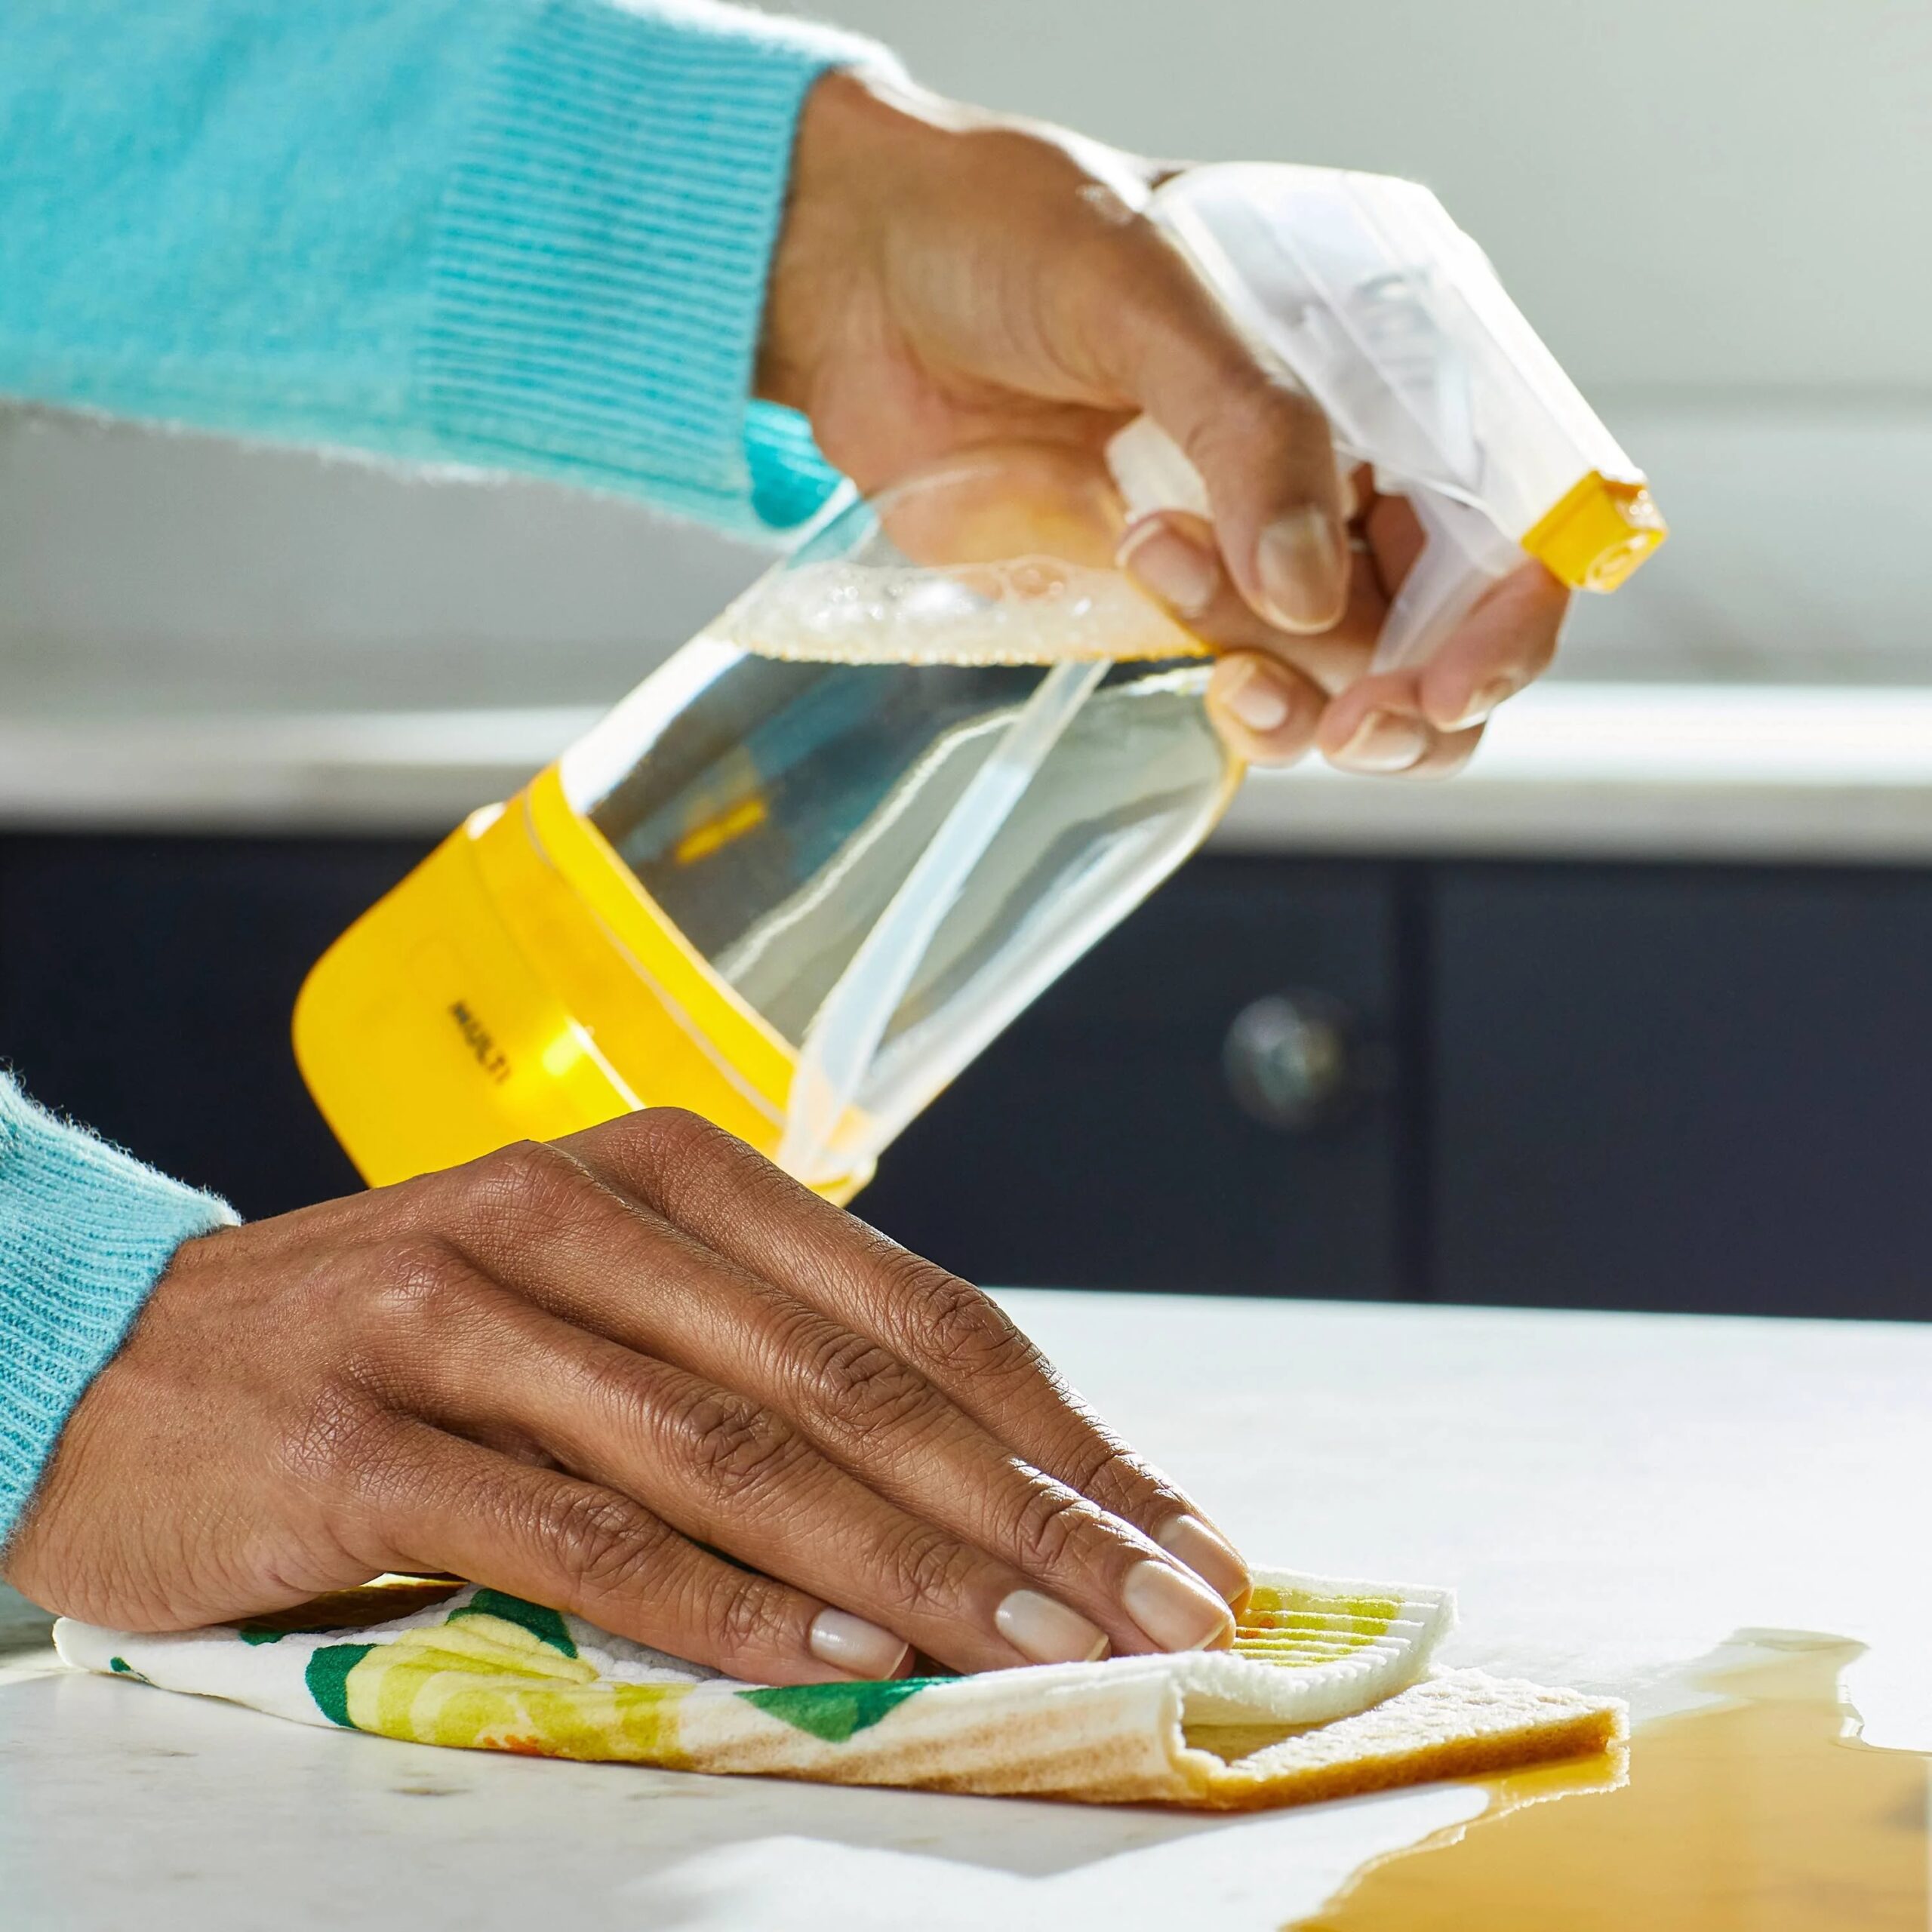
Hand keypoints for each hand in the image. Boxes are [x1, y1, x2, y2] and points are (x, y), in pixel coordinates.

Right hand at [3, 1110, 1245, 1682]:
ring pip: (730, 1450)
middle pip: (850, 1379)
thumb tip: (968, 1478)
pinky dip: (712, 1601)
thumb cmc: (400, 1338)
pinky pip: (571, 1529)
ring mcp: (458, 1314)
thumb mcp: (590, 1296)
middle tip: (1152, 1607)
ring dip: (902, 1566)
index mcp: (662, 1166)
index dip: (1056, 1426)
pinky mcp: (358, 1436)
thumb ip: (751, 1355)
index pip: (909, 1305)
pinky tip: (827, 1663)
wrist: (118, 1360)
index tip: (1166, 1525)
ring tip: (1032, 1648)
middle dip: (1024, 1509)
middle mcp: (574, 1212)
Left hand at [761, 70, 1567, 773]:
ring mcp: (1264, 544)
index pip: (1519, 509)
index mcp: (1389, 363)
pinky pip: (1257, 691)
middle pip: (1454, 631)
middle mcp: (1350, 465)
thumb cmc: (1007, 233)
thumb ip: (1251, 429)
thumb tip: (1312, 593)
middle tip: (1344, 715)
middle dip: (1413, 694)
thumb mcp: (1149, 290)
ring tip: (1166, 563)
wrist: (865, 283)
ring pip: (1358, 684)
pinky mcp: (1178, 601)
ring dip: (1300, 683)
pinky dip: (1240, 695)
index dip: (1512, 613)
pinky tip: (1166, 605)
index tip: (1447, 682)